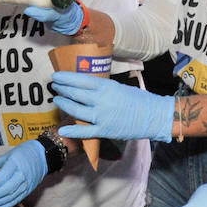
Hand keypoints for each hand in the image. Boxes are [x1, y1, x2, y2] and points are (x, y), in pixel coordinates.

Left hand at [0, 141, 48, 206]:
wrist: (43, 155)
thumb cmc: (24, 152)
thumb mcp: (9, 154)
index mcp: (16, 163)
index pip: (4, 176)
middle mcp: (22, 174)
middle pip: (8, 188)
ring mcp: (27, 183)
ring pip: (12, 196)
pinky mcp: (29, 189)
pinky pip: (17, 199)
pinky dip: (7, 205)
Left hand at [51, 71, 172, 141]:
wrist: (152, 116)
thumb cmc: (137, 100)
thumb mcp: (118, 87)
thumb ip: (101, 88)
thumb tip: (84, 86)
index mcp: (106, 87)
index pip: (80, 80)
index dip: (66, 77)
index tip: (57, 76)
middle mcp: (101, 100)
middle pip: (75, 93)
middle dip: (62, 89)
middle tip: (54, 86)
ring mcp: (101, 116)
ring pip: (76, 110)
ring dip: (64, 104)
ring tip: (57, 99)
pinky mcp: (104, 130)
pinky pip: (85, 131)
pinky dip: (72, 130)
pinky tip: (62, 128)